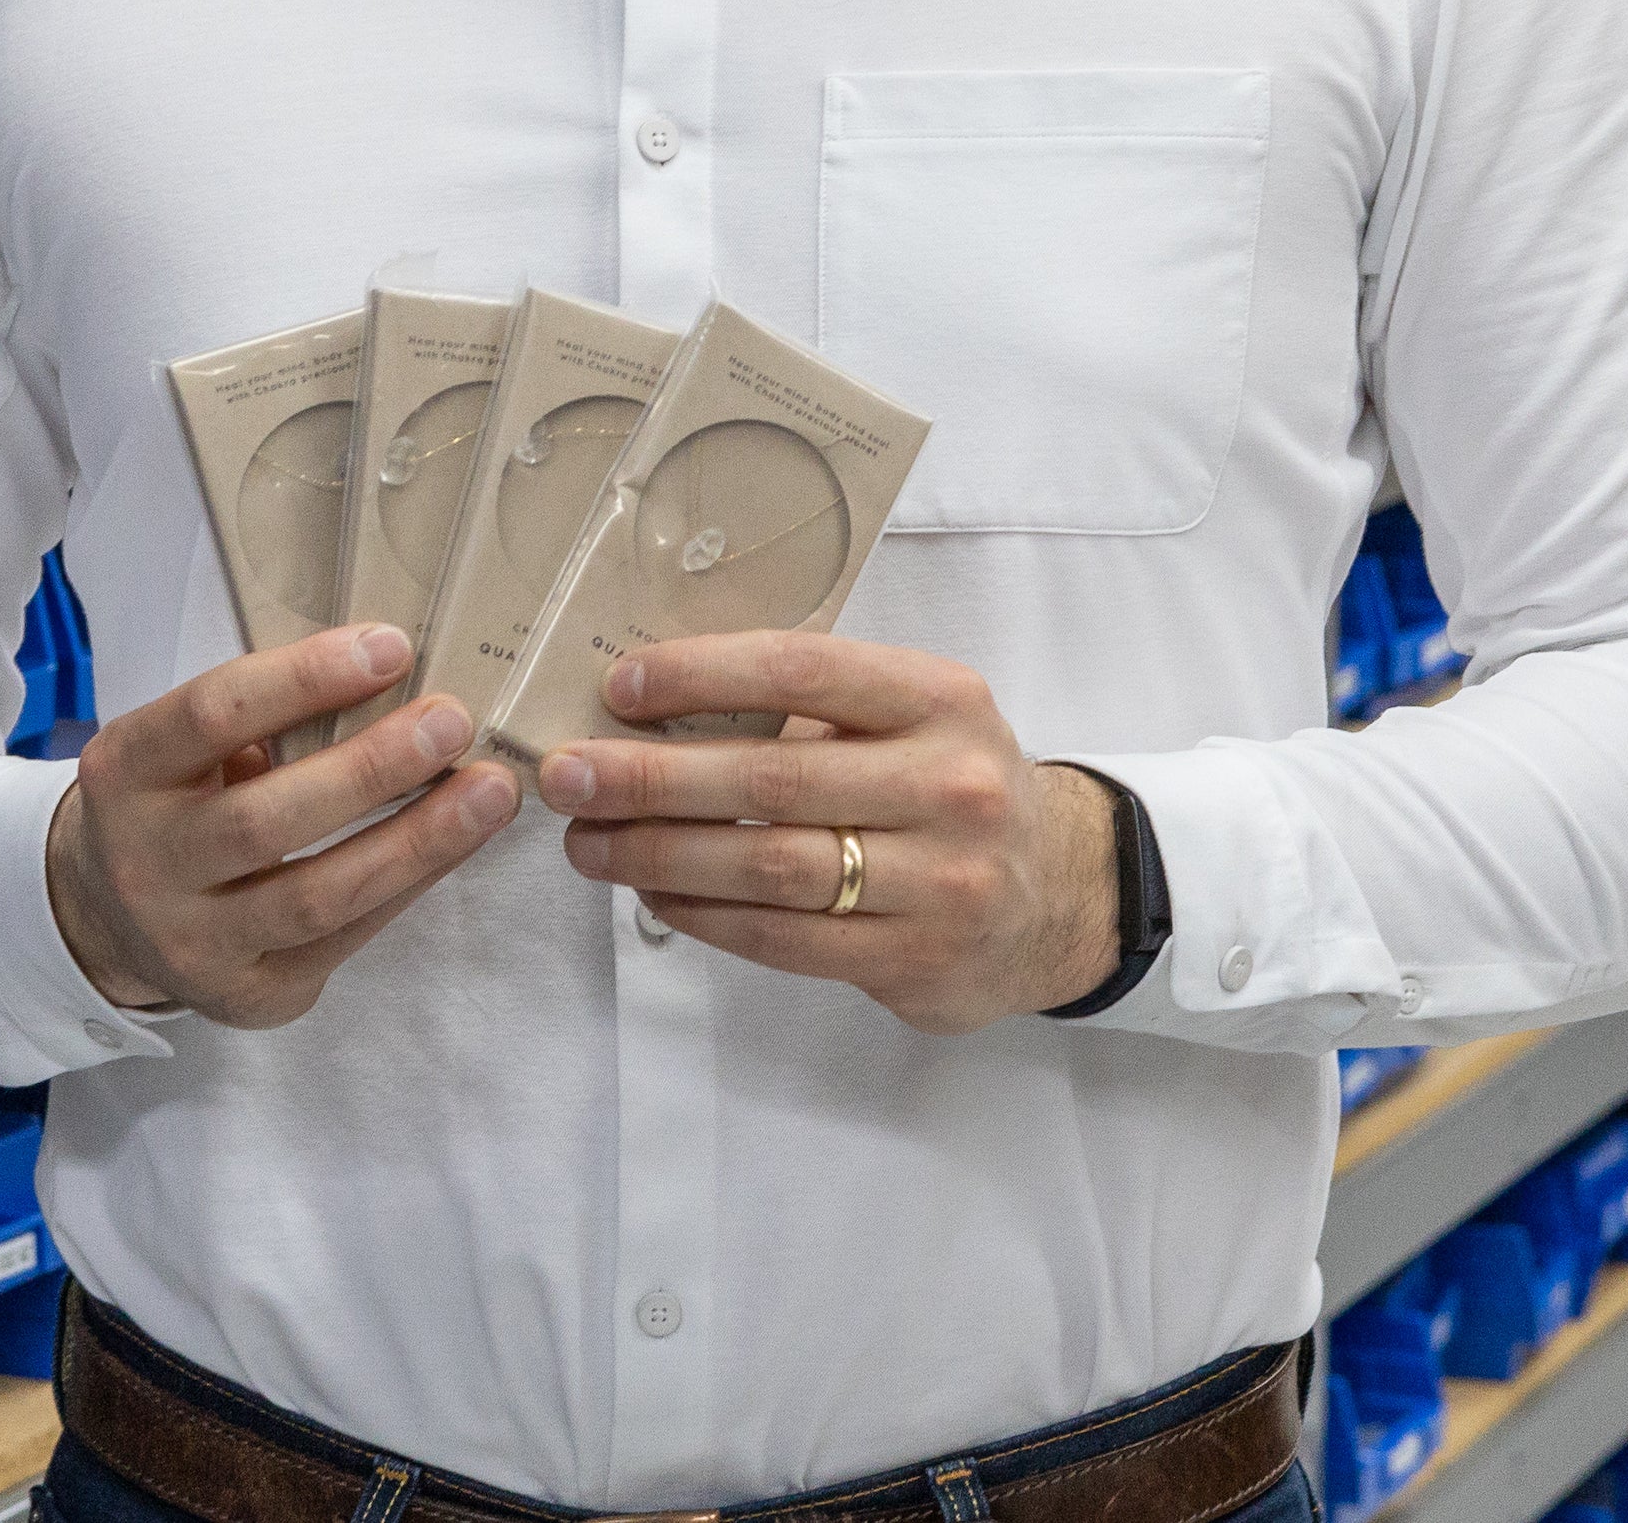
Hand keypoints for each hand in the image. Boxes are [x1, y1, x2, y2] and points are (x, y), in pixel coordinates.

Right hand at [45, 624, 520, 1026]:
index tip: (392, 647)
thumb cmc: (174, 798)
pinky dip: (409, 886)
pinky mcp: (246, 995)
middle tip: (453, 721)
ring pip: (318, 896)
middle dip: (373, 767)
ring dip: (417, 841)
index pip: (213, 715)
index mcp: (125, 771)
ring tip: (488, 792)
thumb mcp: (182, 745)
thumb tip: (392, 667)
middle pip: (267, 820)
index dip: (304, 678)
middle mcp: (145, 863)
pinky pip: (343, 940)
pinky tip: (458, 843)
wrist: (106, 917)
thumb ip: (261, 713)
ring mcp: (191, 942)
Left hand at [536, 632, 1123, 1033]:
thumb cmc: (950, 785)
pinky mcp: (914, 958)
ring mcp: (938, 880)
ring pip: (769, 867)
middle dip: (651, 777)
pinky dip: (705, 915)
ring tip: (589, 842)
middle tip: (568, 775)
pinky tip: (654, 893)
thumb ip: (816, 705)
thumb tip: (653, 704)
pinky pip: (784, 939)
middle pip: (771, 778)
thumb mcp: (915, 716)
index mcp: (940, 699)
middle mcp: (948, 785)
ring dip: (660, 854)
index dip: (702, 674)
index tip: (619, 686)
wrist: (1059, 894)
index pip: (803, 670)